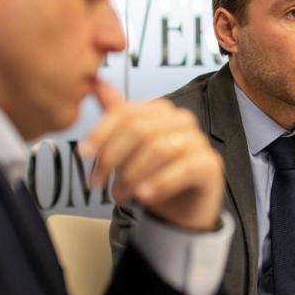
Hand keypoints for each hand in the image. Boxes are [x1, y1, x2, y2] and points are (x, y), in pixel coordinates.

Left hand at [80, 81, 223, 231]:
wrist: (181, 211)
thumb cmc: (153, 176)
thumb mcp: (128, 148)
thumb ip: (116, 118)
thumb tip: (96, 84)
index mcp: (161, 110)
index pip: (127, 113)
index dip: (102, 133)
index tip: (83, 154)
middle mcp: (182, 120)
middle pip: (140, 129)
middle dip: (113, 158)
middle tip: (98, 183)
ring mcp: (199, 141)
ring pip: (159, 148)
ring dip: (132, 175)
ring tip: (120, 195)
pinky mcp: (211, 164)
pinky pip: (184, 168)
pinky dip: (160, 183)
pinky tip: (144, 196)